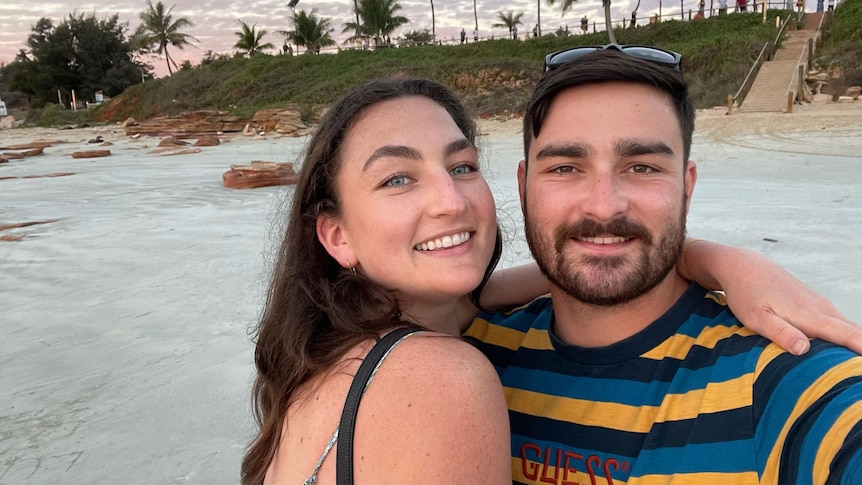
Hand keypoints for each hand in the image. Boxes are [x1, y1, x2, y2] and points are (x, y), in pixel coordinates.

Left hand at [681, 239, 861, 354]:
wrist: (743, 267)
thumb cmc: (746, 294)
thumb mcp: (755, 317)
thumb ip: (779, 332)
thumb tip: (803, 349)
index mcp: (810, 315)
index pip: (848, 334)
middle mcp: (822, 308)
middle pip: (854, 332)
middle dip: (861, 350)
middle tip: (857, 375)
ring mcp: (820, 305)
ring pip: (847, 327)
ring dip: (855, 343)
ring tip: (852, 367)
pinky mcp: (815, 304)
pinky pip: (838, 323)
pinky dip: (846, 336)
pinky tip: (843, 351)